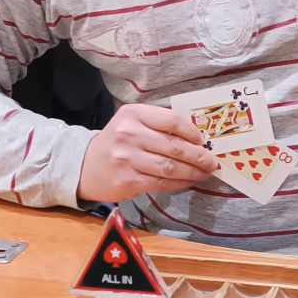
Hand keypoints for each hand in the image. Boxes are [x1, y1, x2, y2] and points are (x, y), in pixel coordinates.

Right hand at [78, 104, 216, 203]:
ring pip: (170, 167)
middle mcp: (129, 134)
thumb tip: (197, 138)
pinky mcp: (128, 181)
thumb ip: (159, 125)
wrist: (85, 166)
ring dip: (193, 172)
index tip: (203, 141)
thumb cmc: (117, 142)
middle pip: (174, 146)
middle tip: (212, 162)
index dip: (193, 133)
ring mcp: (127, 159)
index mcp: (134, 114)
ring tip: (204, 173)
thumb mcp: (133, 123)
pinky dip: (179, 183)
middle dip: (199, 156)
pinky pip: (161, 183)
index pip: (172, 121)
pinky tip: (188, 182)